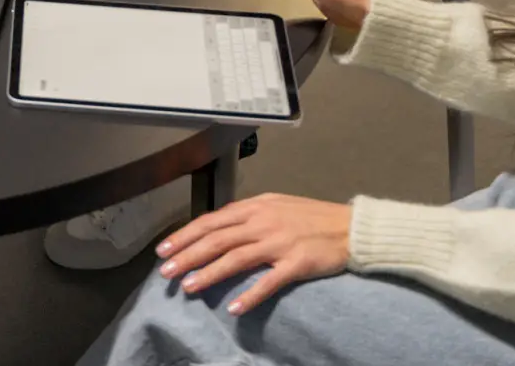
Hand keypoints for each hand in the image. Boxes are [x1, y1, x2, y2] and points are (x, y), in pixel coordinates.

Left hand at [155, 194, 351, 315]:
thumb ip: (248, 215)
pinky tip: (234, 308)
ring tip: (189, 287)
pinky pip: (269, 281)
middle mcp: (263, 222)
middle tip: (166, 272)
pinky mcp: (297, 263)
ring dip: (210, 273)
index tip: (164, 250)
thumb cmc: (312, 218)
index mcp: (255, 207)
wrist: (351, 227)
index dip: (185, 235)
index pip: (211, 221)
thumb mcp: (276, 206)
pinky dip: (250, 295)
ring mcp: (280, 242)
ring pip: (236, 257)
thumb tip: (218, 227)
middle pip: (217, 239)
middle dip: (188, 255)